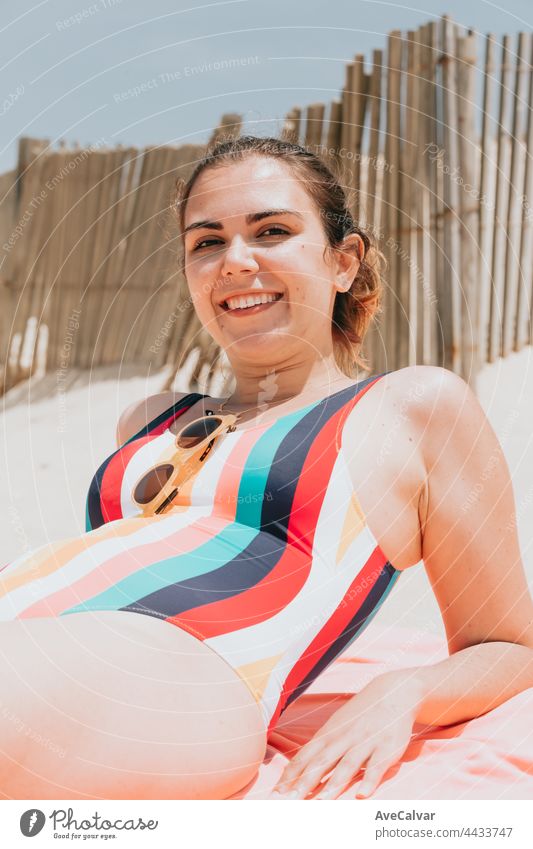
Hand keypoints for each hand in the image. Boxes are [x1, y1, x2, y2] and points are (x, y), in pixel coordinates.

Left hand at [267, 670, 423, 799]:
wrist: (393, 692)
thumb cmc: (359, 715)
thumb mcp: (336, 726)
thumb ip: (320, 748)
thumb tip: (297, 770)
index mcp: (328, 734)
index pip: (304, 757)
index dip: (290, 775)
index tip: (276, 794)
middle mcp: (344, 738)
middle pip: (321, 762)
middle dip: (304, 783)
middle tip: (290, 802)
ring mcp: (365, 742)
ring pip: (347, 765)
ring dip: (334, 784)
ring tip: (321, 802)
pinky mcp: (387, 748)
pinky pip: (377, 766)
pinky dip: (370, 780)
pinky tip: (362, 795)